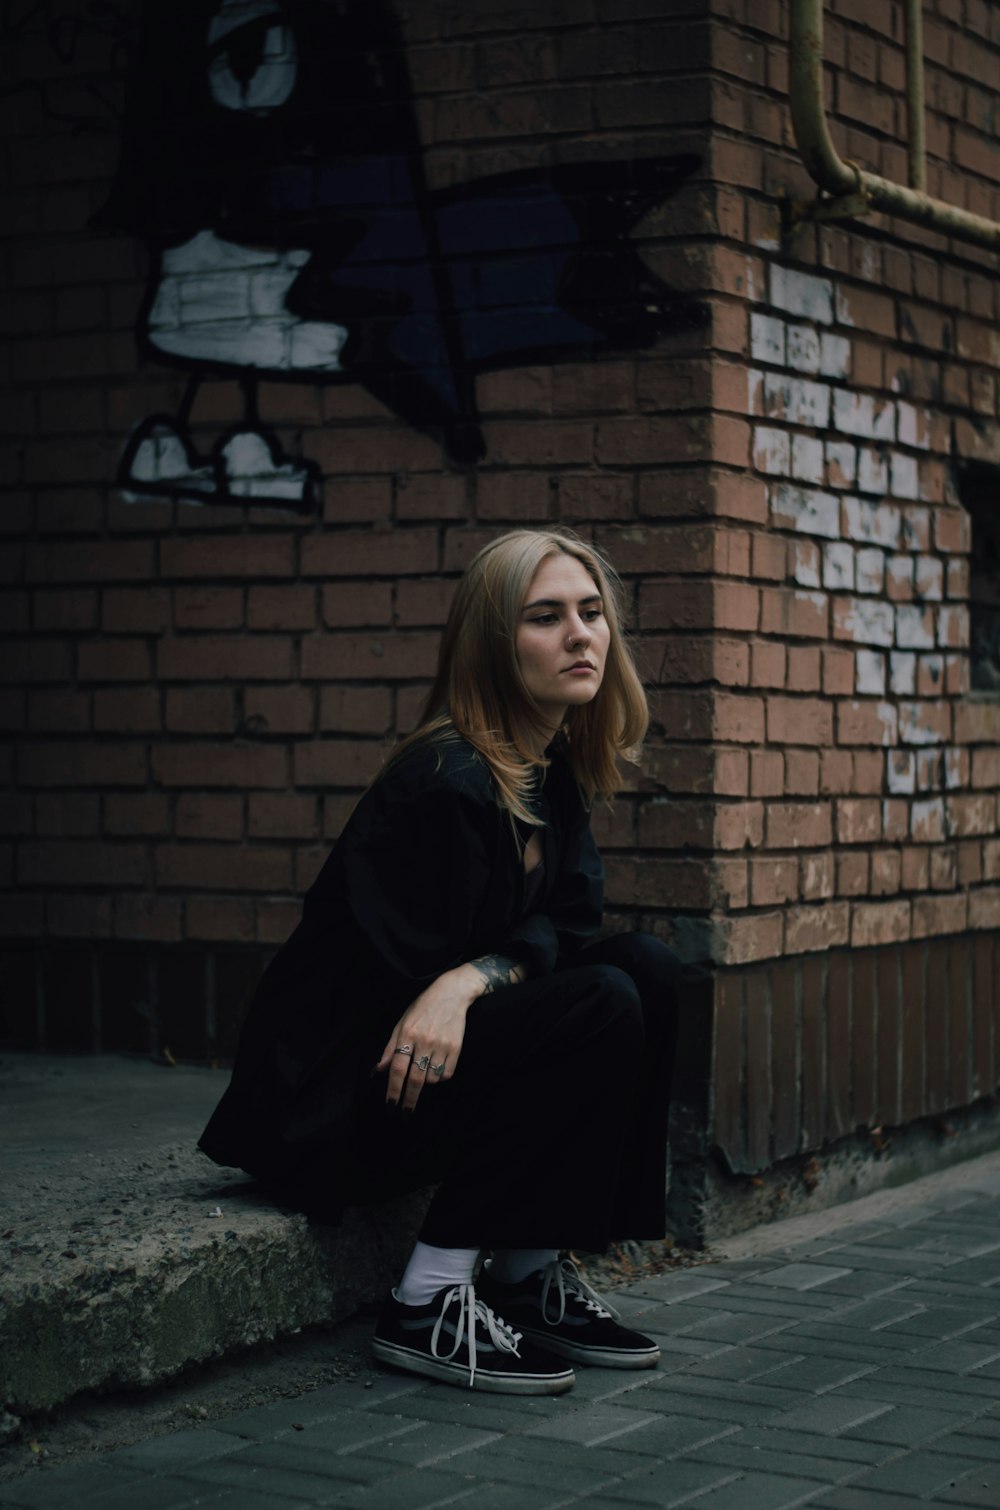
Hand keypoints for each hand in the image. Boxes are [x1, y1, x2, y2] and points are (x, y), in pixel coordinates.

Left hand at [376, 964, 479, 1111]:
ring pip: (431, 1079)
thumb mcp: (402, 1023)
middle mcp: (424, 1041)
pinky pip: (447, 1073)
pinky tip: (435, 1070)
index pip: (398, 1068)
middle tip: (404, 1112)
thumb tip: (379, 1070)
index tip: (390, 1104)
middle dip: (408, 1099)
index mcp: (407, 1034)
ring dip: (425, 1084)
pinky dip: (440, 1077)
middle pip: (415, 1079)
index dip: (393, 1089)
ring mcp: (442, 1045)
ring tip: (422, 1077)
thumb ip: (390, 1047)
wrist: (452, 994)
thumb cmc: (422, 1008)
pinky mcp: (456, 1048)